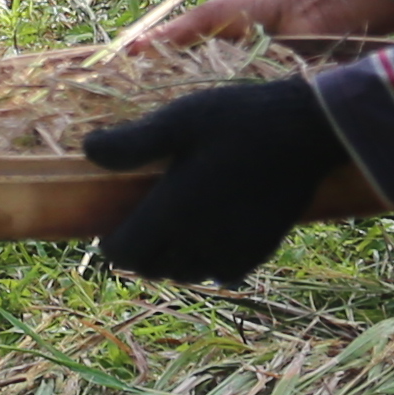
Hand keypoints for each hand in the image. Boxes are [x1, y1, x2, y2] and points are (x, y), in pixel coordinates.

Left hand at [84, 79, 351, 284]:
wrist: (306, 132)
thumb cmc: (238, 120)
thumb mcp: (179, 119)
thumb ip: (132, 142)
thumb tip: (87, 151)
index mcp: (173, 213)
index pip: (125, 253)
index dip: (112, 242)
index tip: (112, 223)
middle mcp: (199, 242)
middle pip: (152, 269)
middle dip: (140, 252)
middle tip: (142, 222)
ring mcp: (232, 251)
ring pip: (187, 274)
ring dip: (173, 260)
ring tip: (175, 230)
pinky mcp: (259, 252)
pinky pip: (222, 274)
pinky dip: (209, 262)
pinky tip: (212, 235)